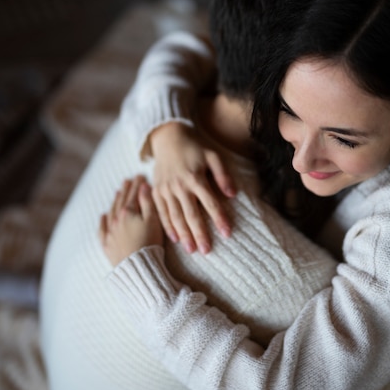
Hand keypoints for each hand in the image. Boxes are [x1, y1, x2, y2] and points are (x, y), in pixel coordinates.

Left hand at [98, 176, 163, 266]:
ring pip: (111, 212)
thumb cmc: (149, 243)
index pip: (134, 195)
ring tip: (118, 193)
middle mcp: (116, 220)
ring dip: (115, 202)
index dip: (137, 185)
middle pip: (121, 201)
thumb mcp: (153, 221)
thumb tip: (144, 187)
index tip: (140, 175)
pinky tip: (103, 216)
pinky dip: (103, 222)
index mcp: (128, 213)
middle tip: (128, 181)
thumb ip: (148, 202)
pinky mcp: (107, 246)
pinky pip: (102, 230)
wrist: (138, 268)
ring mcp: (110, 233)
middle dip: (126, 190)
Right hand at [150, 123, 235, 254]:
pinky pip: (161, 212)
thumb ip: (223, 175)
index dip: (219, 218)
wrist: (168, 139)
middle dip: (200, 233)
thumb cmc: (195, 149)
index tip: (227, 233)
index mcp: (195, 177)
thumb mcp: (213, 156)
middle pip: (191, 214)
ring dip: (184, 234)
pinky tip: (175, 239)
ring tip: (193, 250)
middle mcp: (179, 185)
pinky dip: (168, 227)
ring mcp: (166, 189)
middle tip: (207, 250)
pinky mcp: (156, 191)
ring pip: (175, 216)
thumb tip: (233, 194)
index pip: (210, 202)